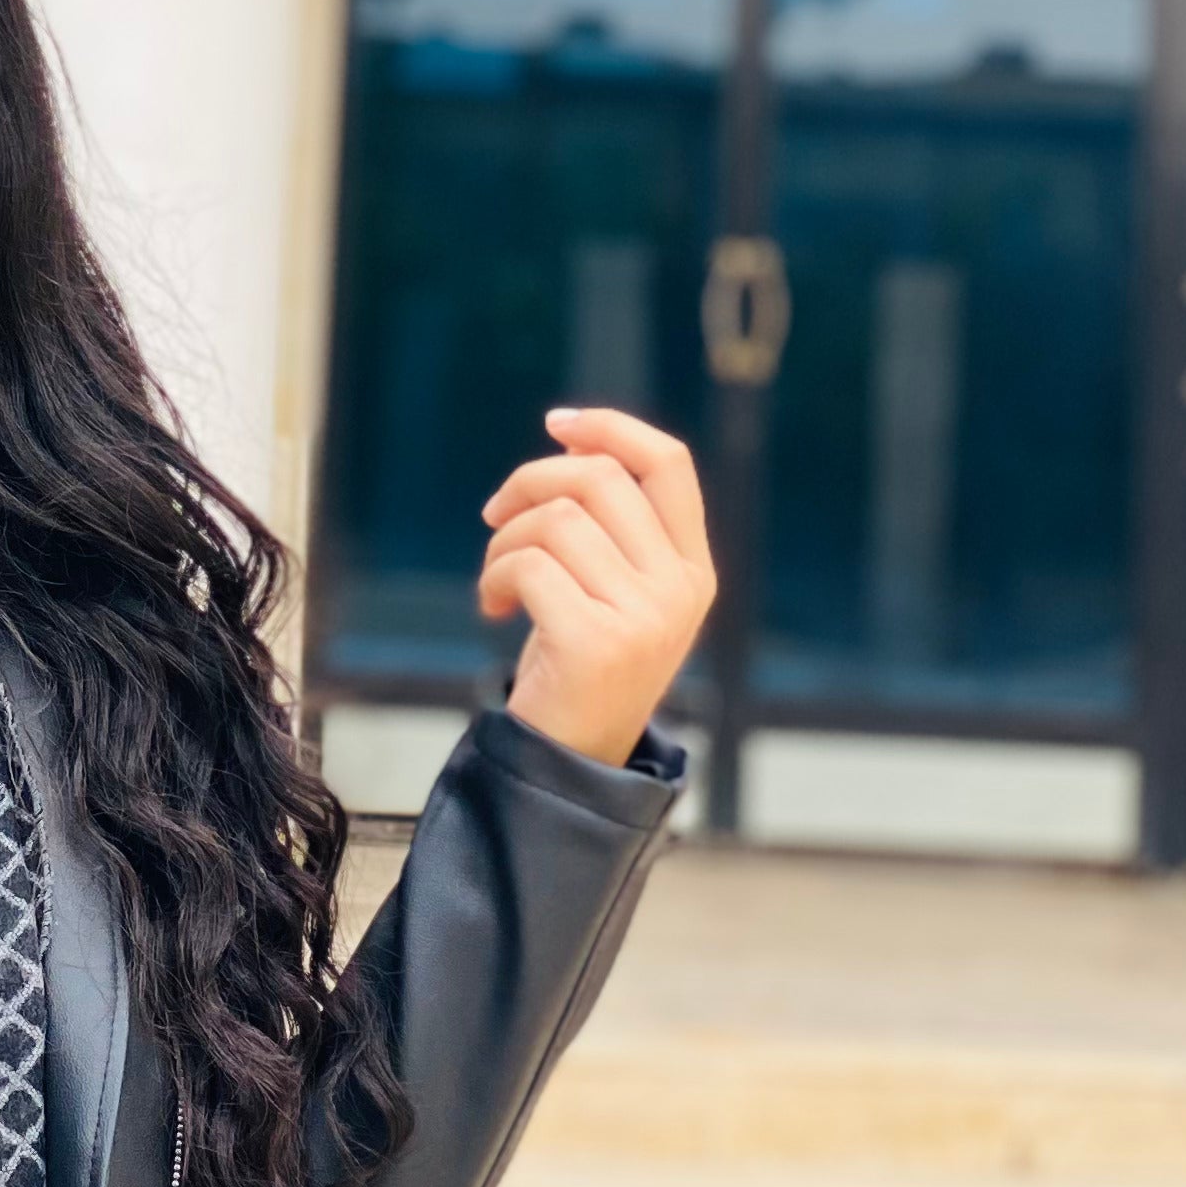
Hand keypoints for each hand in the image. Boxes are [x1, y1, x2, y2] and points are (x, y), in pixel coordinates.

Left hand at [477, 407, 716, 767]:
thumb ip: (614, 525)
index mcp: (692, 570)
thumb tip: (573, 439)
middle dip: (529, 482)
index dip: (611, 428)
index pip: (668, 463)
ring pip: (555, 519)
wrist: (568, 762)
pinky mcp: (594, 642)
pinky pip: (527, 565)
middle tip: (495, 515)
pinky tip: (493, 607)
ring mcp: (643, 618)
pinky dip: (493, 576)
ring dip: (504, 540)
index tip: (557, 424)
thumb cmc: (579, 661)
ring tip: (498, 580)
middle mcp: (678, 590)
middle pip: (598, 477)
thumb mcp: (617, 589)